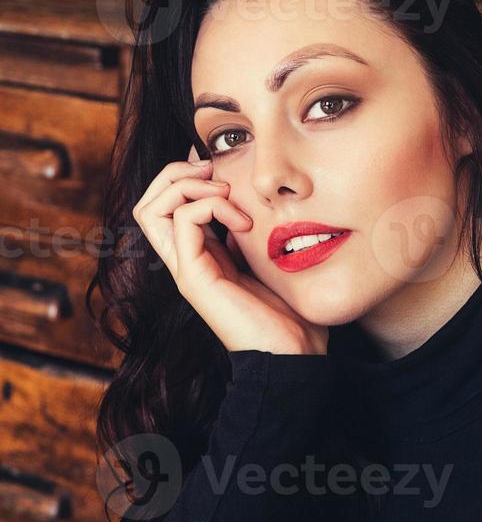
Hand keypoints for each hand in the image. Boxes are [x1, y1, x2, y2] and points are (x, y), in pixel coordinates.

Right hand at [131, 146, 328, 354]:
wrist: (293, 353)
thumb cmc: (289, 311)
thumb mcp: (267, 259)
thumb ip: (248, 234)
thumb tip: (243, 203)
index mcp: (202, 255)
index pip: (166, 205)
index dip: (184, 176)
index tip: (219, 167)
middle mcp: (185, 260)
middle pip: (148, 203)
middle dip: (175, 173)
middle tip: (213, 171)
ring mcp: (185, 269)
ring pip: (151, 208)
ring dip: (187, 185)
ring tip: (225, 191)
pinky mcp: (193, 277)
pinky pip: (183, 220)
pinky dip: (211, 205)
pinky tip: (243, 223)